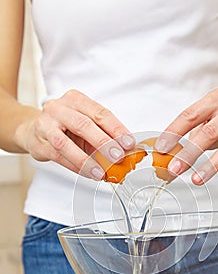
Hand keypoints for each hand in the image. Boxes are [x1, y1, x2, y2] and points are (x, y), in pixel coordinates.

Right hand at [15, 89, 134, 179]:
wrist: (32, 129)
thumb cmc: (64, 127)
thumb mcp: (84, 125)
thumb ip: (103, 135)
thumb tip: (125, 152)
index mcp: (75, 99)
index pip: (100, 113)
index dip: (116, 129)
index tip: (129, 143)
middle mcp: (59, 108)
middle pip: (83, 125)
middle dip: (103, 143)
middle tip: (117, 157)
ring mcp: (46, 124)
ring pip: (66, 144)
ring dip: (86, 160)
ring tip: (101, 172)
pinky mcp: (38, 142)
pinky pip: (58, 156)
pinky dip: (76, 166)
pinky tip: (88, 173)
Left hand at [155, 88, 217, 184]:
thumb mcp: (207, 119)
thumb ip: (188, 135)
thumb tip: (166, 157)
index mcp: (215, 99)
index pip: (190, 115)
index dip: (174, 132)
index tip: (161, 148)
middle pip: (209, 132)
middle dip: (189, 153)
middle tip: (175, 169)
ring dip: (211, 165)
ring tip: (196, 179)